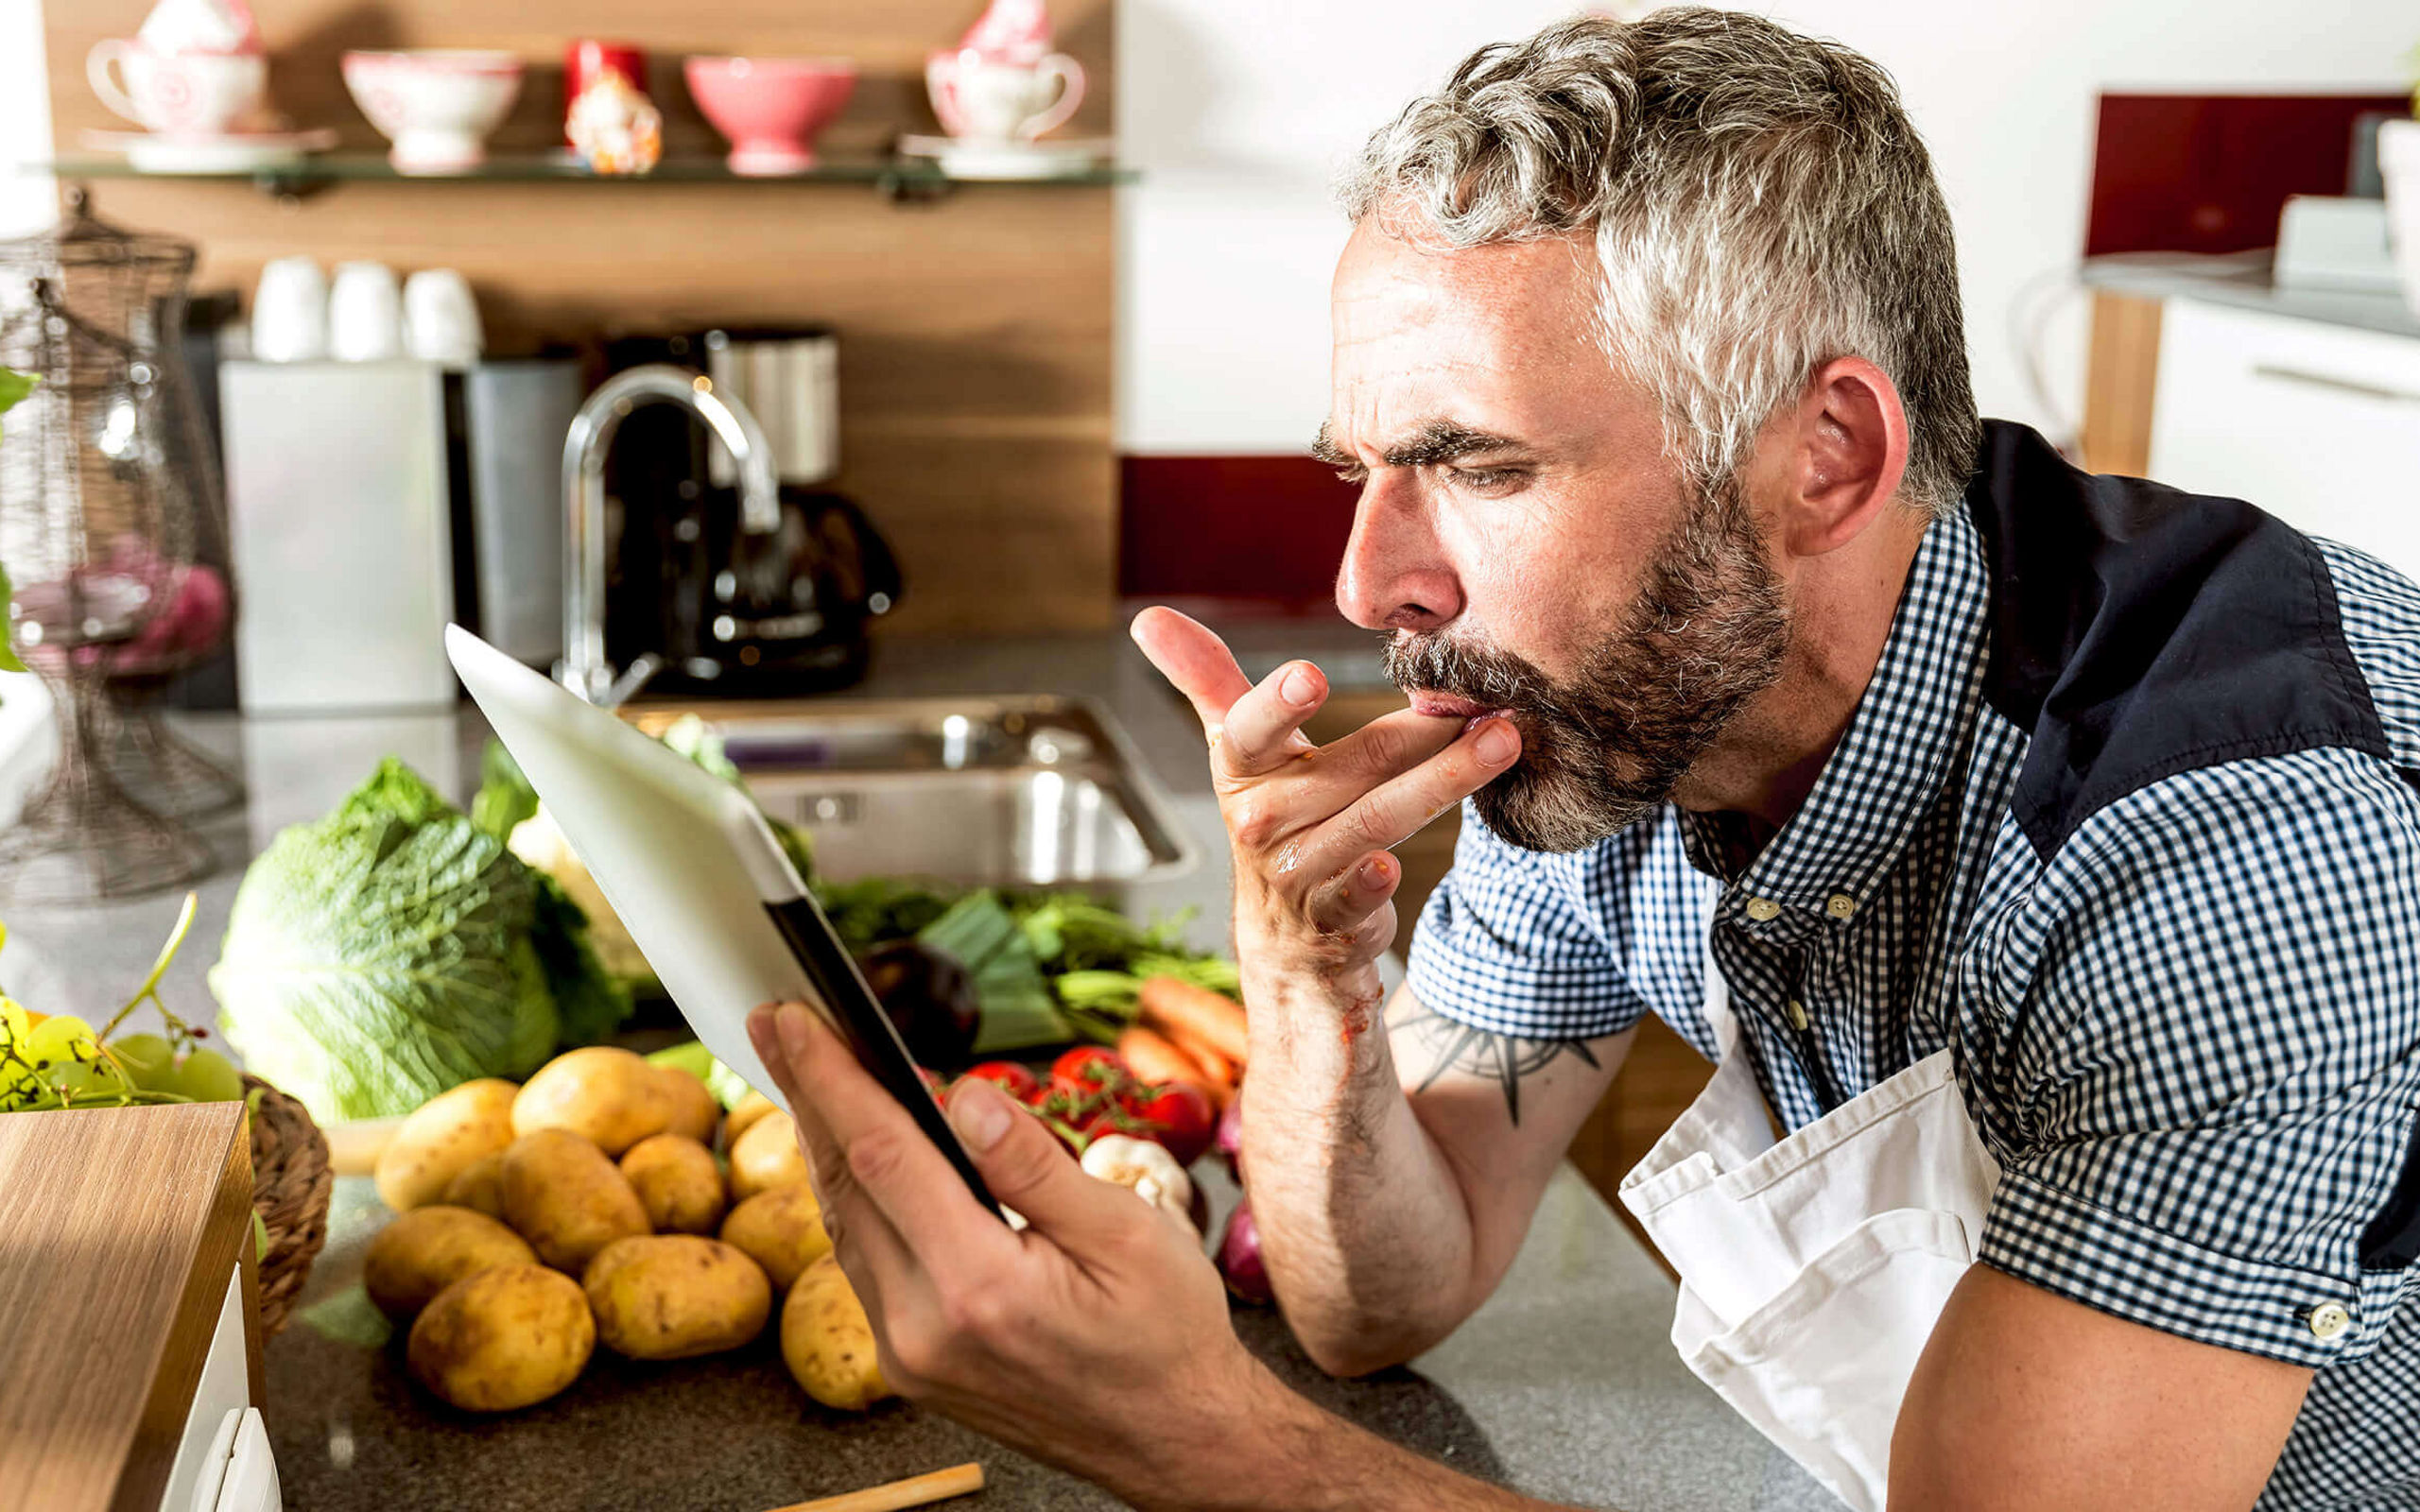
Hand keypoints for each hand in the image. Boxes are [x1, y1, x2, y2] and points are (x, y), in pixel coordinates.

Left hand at [745, 1001, 1264, 1503]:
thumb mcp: (1127, 1233)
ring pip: (845, 1228)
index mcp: (980, 1288)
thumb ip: (1034, 1164)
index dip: (834, 1079)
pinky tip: (856, 1156)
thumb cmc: (1166, 1334)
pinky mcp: (911, 1366)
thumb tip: (965, 1095)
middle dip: (808, 1096)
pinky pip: (864, 1266)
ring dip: (823, 1145)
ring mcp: (909, 1355)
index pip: (883, 1157)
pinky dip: (855, 1199)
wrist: (1171, 1439)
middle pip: (844, 1188)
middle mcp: (924, 1329)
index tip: (796, 1020)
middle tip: (778, 1025)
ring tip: (809, 1075)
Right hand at [1130, 608, 1520, 1010]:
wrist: (1286, 931)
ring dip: (1443, 782)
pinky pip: (1356, 895)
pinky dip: (1372, 883)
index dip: (1278, 701)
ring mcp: (1296, 872)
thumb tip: (1146, 617)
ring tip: (1501, 743)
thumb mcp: (1240, 750)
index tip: (1310, 674)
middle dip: (1421, 732)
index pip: (1252, 727)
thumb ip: (1205, 679)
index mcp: (1242, 768)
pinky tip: (1393, 867)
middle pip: (1353, 765)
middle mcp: (1261, 820)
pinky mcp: (1330, 918)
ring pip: (1377, 818)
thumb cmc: (1276, 814)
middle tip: (1480, 699)